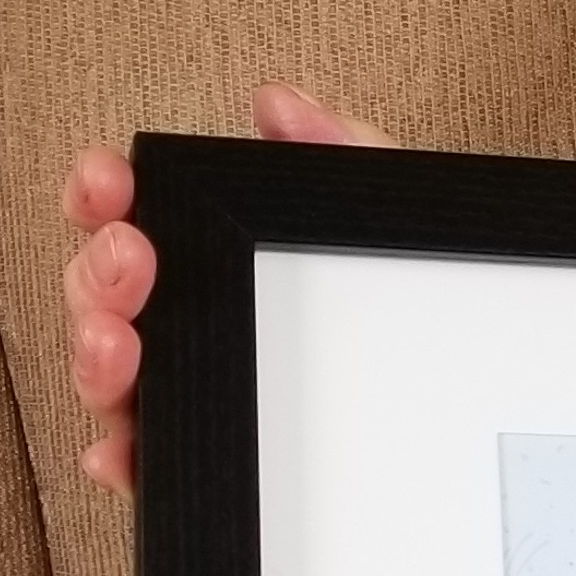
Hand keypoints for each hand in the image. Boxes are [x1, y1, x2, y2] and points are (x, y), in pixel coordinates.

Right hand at [60, 85, 391, 491]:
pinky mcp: (216, 461)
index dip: (102, 194)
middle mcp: (190, 323)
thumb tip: (282, 106)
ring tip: (118, 341)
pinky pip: (150, 469)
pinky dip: (126, 461)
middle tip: (131, 257)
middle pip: (105, 298)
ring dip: (96, 358)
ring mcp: (196, 391)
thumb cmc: (414, 296)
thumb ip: (340, 155)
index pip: (132, 218)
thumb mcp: (386, 218)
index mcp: (216, 258)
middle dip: (98, 272)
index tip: (108, 179)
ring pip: (113, 380)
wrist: (478, 388)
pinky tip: (121, 453)